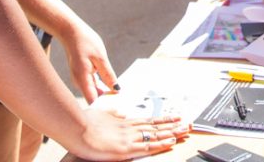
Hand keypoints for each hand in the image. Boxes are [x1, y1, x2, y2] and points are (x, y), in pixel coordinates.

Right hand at [60, 17, 119, 103]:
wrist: (70, 31)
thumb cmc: (85, 41)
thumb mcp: (100, 57)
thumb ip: (108, 74)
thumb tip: (116, 89)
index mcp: (82, 79)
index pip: (93, 101)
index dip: (104, 106)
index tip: (117, 106)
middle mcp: (79, 82)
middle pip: (93, 98)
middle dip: (107, 101)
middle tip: (123, 101)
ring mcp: (79, 79)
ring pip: (93, 92)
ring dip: (105, 94)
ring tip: (119, 94)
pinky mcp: (82, 75)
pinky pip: (92, 85)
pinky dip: (101, 86)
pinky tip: (111, 85)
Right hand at [70, 112, 188, 160]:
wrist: (75, 126)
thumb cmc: (84, 122)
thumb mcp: (100, 115)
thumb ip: (112, 115)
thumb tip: (121, 113)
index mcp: (124, 122)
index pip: (149, 121)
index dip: (163, 121)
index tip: (175, 118)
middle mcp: (130, 128)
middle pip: (156, 127)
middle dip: (173, 126)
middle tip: (188, 124)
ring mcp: (129, 138)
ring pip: (156, 135)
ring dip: (172, 133)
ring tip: (186, 131)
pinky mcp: (125, 149)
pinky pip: (147, 146)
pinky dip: (161, 144)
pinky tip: (171, 141)